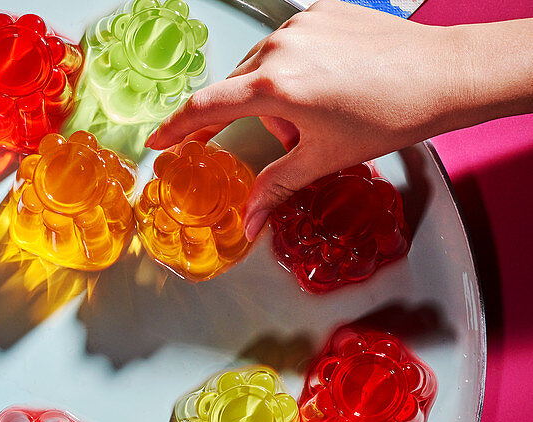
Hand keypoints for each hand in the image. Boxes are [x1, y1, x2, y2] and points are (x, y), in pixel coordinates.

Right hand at [146, 0, 468, 238]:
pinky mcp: (322, 11)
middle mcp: (282, 46)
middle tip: (293, 140)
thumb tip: (248, 223)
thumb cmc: (388, 114)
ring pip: (264, 68)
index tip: (158, 141)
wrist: (441, 75)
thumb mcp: (322, 159)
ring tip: (321, 115)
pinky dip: (298, 71)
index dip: (177, 128)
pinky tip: (332, 87)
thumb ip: (275, 188)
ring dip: (277, 97)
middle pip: (238, 90)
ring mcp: (302, 24)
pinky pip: (291, 46)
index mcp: (275, 85)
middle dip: (256, 120)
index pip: (206, 107)